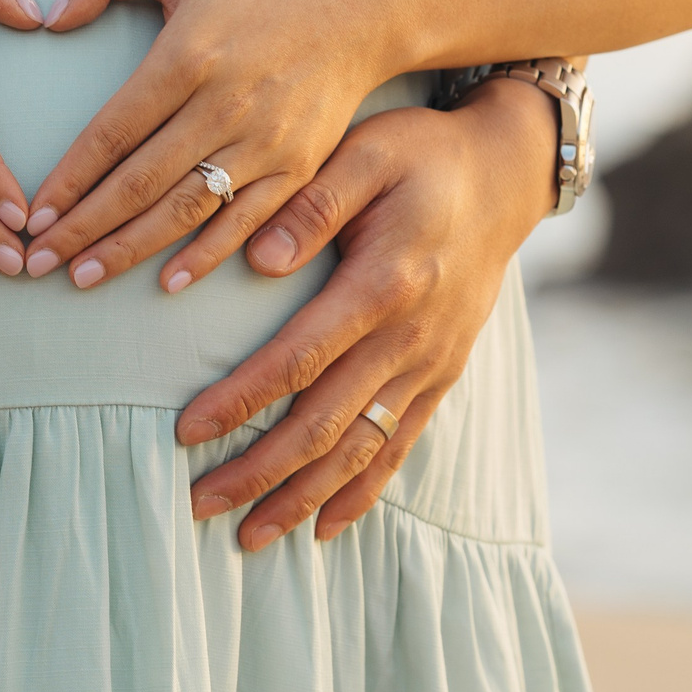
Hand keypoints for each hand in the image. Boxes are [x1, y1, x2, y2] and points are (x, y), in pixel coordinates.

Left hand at [19, 0, 397, 288]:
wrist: (362, 8)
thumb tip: (48, 17)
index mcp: (188, 57)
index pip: (113, 133)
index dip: (70, 179)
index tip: (34, 215)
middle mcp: (225, 106)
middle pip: (141, 183)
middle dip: (85, 229)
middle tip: (38, 263)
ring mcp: (266, 142)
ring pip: (186, 209)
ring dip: (131, 250)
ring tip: (83, 279)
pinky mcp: (298, 166)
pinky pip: (244, 222)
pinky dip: (205, 256)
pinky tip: (167, 283)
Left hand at [174, 80, 555, 547]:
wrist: (505, 177)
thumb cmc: (420, 157)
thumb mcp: (365, 153)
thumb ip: (312, 202)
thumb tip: (260, 258)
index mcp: (383, 284)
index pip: (298, 358)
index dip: (242, 400)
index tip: (186, 432)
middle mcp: (411, 338)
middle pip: (325, 424)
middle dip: (260, 471)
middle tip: (197, 504)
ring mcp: (431, 364)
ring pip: (362, 450)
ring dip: (304, 498)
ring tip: (248, 538)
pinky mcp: (441, 376)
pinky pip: (399, 446)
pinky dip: (362, 492)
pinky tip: (323, 528)